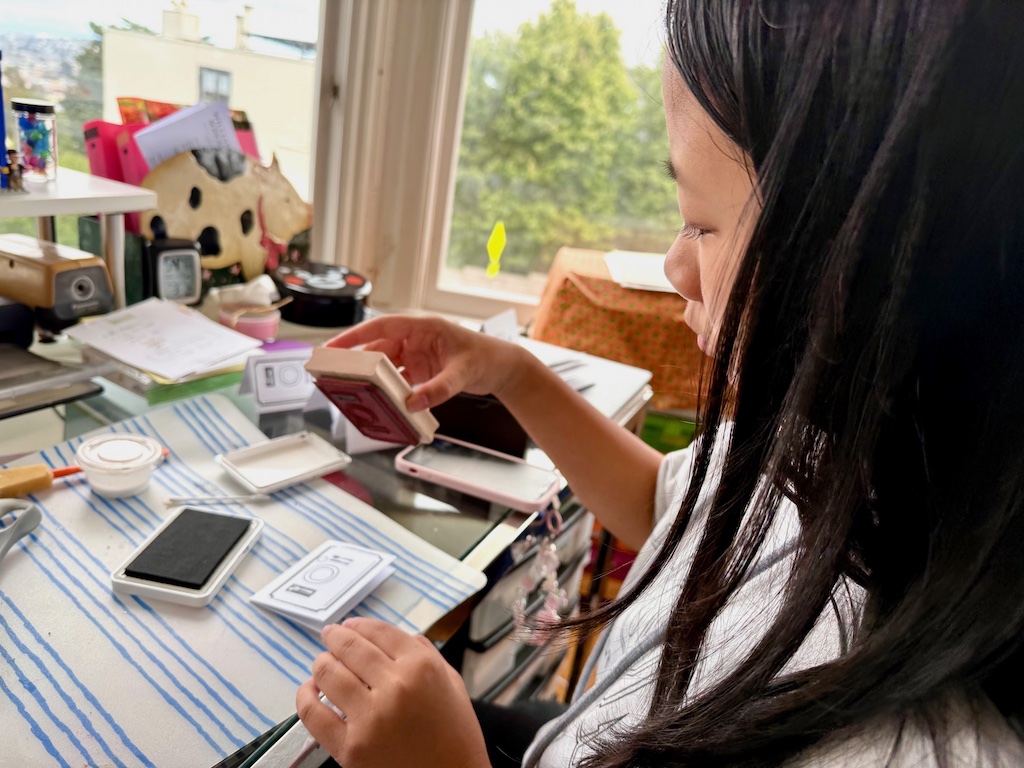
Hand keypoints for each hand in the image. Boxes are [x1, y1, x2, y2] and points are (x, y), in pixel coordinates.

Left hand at [296, 618, 490, 767]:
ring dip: (322, 663)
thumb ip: (426, 655)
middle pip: (350, 647)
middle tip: (329, 636)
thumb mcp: (452, 684)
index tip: (348, 626)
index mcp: (422, 667)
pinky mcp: (351, 748)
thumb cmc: (456, 737)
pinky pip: (313, 713)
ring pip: (328, 672)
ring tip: (322, 665)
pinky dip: (305, 696)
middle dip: (335, 637)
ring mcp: (370, 718)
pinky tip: (309, 691)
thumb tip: (395, 638)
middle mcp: (395, 686)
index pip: (378, 632)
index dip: (358, 625)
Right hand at [324, 315, 526, 410]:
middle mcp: (415, 339)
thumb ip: (439, 388)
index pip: (382, 326)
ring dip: (369, 377)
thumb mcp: (463, 372)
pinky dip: (386, 390)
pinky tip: (377, 401)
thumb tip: (413, 402)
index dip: (355, 335)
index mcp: (423, 327)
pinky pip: (396, 379)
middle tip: (332, 372)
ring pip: (384, 364)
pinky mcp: (420, 371)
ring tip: (349, 389)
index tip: (334, 346)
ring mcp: (416, 356)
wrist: (501, 368)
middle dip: (355, 359)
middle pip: (377, 347)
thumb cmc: (485, 357)